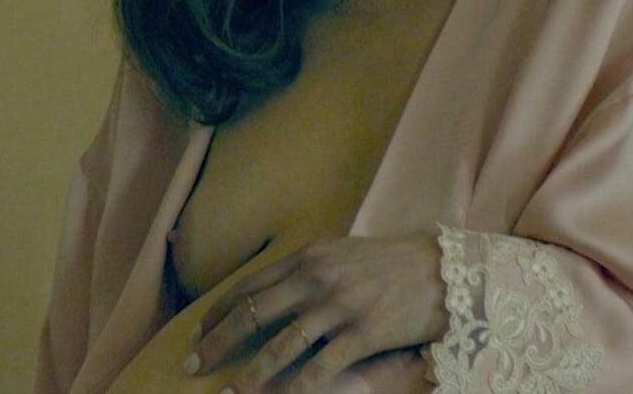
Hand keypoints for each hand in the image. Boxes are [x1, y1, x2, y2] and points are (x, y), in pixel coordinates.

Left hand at [181, 231, 447, 392]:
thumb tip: (269, 289)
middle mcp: (318, 277)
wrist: (439, 270)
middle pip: (254, 312)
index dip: (219, 311)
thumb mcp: (341, 253)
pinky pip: (318, 371)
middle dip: (217, 342)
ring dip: (247, 376)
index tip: (198, 333)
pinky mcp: (361, 335)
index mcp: (309, 255)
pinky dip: (292, 392)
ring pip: (280, 348)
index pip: (251, 284)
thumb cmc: (388, 263)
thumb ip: (307, 268)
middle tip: (193, 365)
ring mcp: (339, 307)